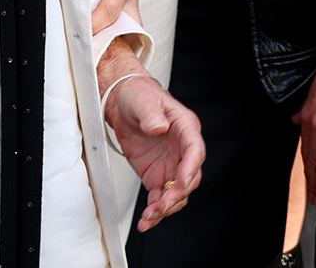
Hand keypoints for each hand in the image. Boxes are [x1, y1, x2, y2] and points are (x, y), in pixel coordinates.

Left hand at [99, 46, 203, 231]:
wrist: (120, 101)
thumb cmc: (138, 95)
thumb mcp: (143, 100)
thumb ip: (151, 114)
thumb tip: (158, 127)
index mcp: (186, 129)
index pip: (195, 151)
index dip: (191, 168)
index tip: (181, 182)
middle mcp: (182, 150)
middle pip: (189, 178)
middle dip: (177, 195)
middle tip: (162, 204)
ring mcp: (171, 165)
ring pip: (177, 193)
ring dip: (166, 207)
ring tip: (150, 216)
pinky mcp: (157, 175)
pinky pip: (161, 197)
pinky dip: (156, 210)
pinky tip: (147, 220)